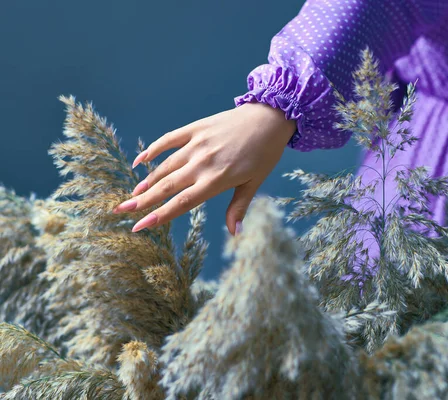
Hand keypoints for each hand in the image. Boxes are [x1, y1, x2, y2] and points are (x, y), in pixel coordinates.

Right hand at [112, 102, 296, 234]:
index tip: (140, 226)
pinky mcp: (195, 129)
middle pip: (166, 186)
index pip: (181, 203)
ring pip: (165, 166)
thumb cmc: (264, 154)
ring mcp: (197, 144)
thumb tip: (235, 233)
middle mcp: (202, 163)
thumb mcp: (254, 183)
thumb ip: (239, 207)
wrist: (269, 118)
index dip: (159, 216)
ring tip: (132, 195)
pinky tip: (139, 161)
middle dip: (142, 201)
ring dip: (147, 181)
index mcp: (216, 180)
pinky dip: (152, 150)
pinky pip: (168, 140)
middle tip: (121, 211)